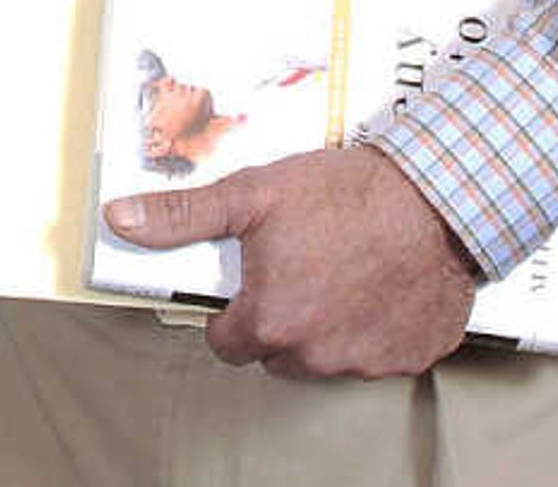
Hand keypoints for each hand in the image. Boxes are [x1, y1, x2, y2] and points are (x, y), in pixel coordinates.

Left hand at [99, 143, 476, 377]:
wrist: (435, 199)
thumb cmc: (345, 195)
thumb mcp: (249, 195)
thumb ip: (181, 216)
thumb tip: (123, 219)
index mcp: (270, 321)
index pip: (227, 343)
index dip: (230, 313)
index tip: (247, 284)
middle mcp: (317, 354)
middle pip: (276, 353)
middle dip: (279, 318)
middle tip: (298, 266)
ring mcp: (367, 361)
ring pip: (326, 357)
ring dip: (326, 326)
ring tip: (339, 270)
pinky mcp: (411, 357)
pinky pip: (378, 354)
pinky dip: (374, 328)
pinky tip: (378, 285)